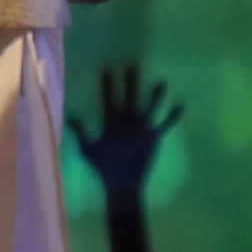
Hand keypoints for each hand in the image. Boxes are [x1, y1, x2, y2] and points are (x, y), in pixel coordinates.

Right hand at [68, 63, 180, 205]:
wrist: (124, 185)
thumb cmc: (104, 168)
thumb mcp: (88, 149)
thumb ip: (80, 132)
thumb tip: (70, 116)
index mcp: (112, 123)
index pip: (109, 98)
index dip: (108, 84)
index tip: (108, 68)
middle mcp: (129, 123)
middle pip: (131, 97)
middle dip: (131, 82)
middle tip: (133, 66)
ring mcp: (143, 130)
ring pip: (150, 108)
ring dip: (157, 96)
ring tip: (163, 83)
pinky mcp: (154, 139)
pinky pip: (165, 126)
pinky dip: (173, 117)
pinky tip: (181, 106)